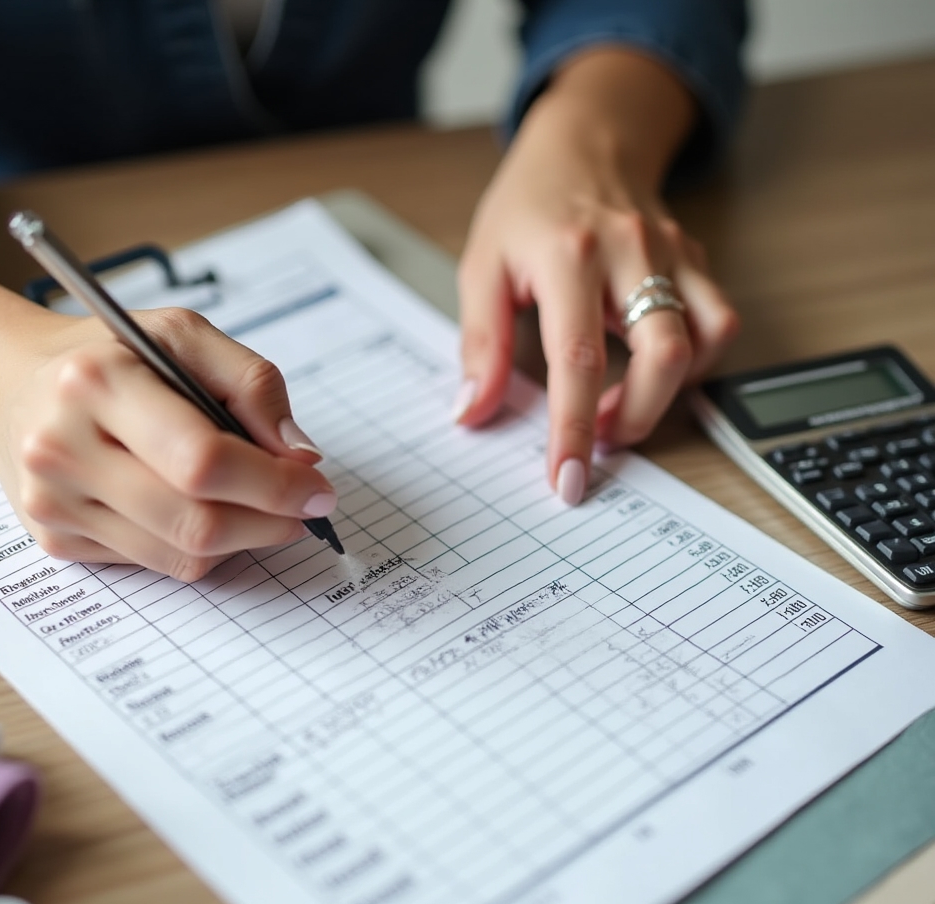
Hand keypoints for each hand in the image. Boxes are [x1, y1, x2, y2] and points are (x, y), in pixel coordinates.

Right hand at [0, 307, 335, 580]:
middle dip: (270, 522)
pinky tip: (206, 510)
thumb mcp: (182, 333)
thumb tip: (300, 454)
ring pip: (182, 555)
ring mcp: (54, 504)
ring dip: (244, 539)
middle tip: (305, 508)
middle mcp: (62, 449)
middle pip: (196, 521)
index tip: (318, 486)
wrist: (12, 385)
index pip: (202, 460)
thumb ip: (251, 382)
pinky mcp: (56, 541)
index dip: (274, 485)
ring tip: (265, 509)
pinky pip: (157, 564)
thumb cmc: (110, 355)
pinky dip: (201, 547)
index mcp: (95, 383)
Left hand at [455, 49, 739, 503]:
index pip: (576, 360)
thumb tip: (472, 412)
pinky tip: (651, 367)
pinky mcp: (695, 259)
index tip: (567, 479)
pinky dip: (694, 361)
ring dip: (666, 394)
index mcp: (567, 255)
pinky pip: (717, 321)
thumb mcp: (482, 265)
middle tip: (597, 441)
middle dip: (634, 419)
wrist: (587, 138)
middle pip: (663, 357)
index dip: (573, 429)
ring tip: (619, 407)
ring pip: (704, 340)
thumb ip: (478, 343)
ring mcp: (672, 254)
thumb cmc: (529, 203)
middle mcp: (630, 252)